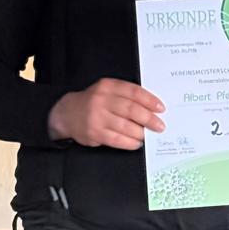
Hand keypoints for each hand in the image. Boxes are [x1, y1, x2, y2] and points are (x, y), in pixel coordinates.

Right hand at [48, 78, 164, 148]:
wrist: (67, 113)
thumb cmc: (93, 102)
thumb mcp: (107, 91)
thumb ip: (126, 95)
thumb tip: (151, 108)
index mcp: (108, 86)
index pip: (134, 92)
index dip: (150, 100)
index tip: (161, 108)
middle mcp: (102, 100)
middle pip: (131, 109)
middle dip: (149, 119)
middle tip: (159, 126)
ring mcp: (97, 117)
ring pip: (125, 126)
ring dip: (140, 133)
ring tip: (147, 135)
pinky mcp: (94, 132)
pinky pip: (117, 139)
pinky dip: (130, 142)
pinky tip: (136, 143)